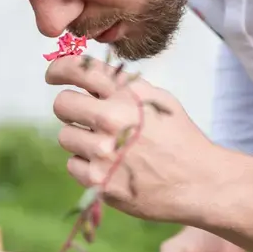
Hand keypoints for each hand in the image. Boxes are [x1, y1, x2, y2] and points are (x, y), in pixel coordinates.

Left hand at [45, 55, 218, 224]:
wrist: (200, 182)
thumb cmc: (179, 138)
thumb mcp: (158, 100)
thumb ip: (123, 86)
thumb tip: (85, 74)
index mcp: (127, 95)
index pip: (78, 70)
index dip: (59, 69)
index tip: (53, 75)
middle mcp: (112, 119)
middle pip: (62, 104)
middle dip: (70, 108)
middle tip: (82, 117)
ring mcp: (104, 152)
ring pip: (66, 136)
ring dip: (80, 140)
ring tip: (108, 147)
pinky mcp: (99, 181)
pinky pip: (72, 165)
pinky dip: (86, 166)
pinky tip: (110, 167)